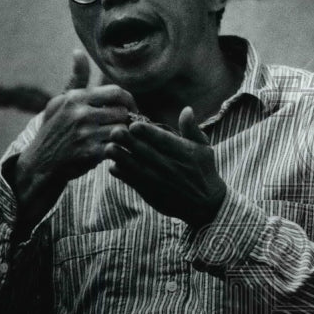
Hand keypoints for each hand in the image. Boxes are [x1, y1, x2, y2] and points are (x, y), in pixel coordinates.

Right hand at [13, 51, 136, 228]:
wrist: (40, 163)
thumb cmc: (54, 130)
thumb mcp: (60, 102)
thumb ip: (76, 79)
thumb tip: (78, 52)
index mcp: (76, 98)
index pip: (117, 92)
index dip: (129, 101)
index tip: (130, 110)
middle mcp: (80, 113)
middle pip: (122, 111)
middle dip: (128, 120)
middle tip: (129, 126)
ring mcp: (85, 133)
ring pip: (123, 129)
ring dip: (126, 135)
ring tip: (123, 138)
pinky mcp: (90, 152)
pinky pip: (117, 146)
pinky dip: (120, 148)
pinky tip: (116, 150)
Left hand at [104, 106, 226, 227]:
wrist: (204, 204)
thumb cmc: (203, 171)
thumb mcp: (204, 147)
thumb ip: (192, 129)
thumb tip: (186, 109)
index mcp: (181, 151)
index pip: (160, 139)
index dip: (145, 131)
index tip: (133, 125)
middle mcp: (168, 164)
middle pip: (143, 150)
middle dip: (127, 140)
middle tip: (114, 131)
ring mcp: (157, 179)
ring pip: (133, 166)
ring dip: (119, 156)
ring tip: (109, 147)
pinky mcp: (150, 191)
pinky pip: (131, 180)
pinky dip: (121, 172)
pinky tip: (114, 165)